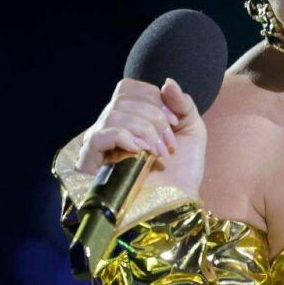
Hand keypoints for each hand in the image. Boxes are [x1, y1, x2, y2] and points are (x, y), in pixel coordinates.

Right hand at [75, 76, 207, 195]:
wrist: (178, 202)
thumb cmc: (183, 171)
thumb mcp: (191, 130)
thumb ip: (182, 103)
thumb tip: (166, 82)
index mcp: (131, 117)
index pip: (130, 88)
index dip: (154, 99)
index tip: (174, 123)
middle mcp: (111, 126)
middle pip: (123, 99)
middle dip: (154, 117)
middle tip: (169, 144)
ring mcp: (101, 144)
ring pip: (114, 114)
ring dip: (145, 131)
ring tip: (159, 153)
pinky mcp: (92, 161)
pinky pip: (100, 135)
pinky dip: (124, 137)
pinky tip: (139, 151)